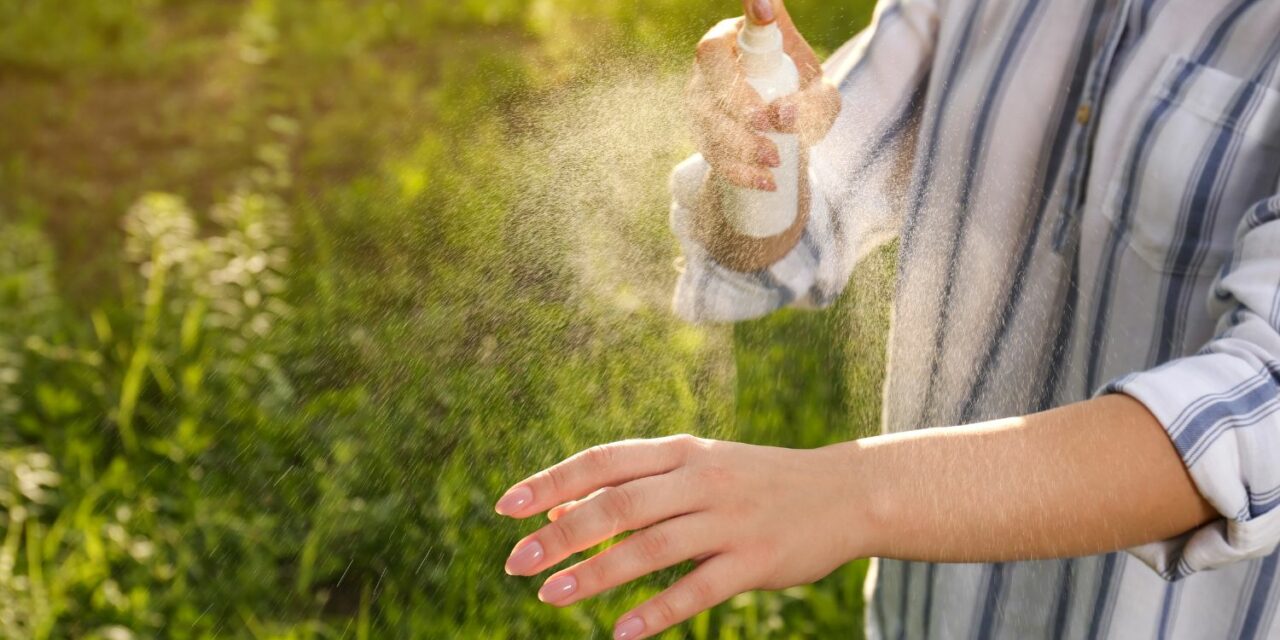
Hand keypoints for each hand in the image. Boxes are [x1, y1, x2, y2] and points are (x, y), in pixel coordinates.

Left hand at [494, 435, 864, 639]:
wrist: (845, 492)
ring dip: (595, 573)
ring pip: (650, 548)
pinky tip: (620, 634)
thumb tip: (554, 510)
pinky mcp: (755, 562)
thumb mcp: (696, 468)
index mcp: (681, 452)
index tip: (506, 507)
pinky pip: (697, 590)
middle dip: (561, 534)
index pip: (603, 461)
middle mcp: (701, 480)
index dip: (551, 482)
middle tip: (516, 563)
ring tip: (551, 596)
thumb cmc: (754, 482)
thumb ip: (631, 484)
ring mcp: (729, 521)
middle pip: (618, 504)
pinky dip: (656, 612)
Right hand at [687, 0, 840, 191]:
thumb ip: (815, 100)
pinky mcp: (700, 133)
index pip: (744, 23)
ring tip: (776, 160)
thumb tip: (783, 115)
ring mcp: (700, 97)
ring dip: (740, 142)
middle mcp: (713, 61)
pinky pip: (711, 152)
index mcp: (742, 36)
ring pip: (707, 116)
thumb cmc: (798, 99)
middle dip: (739, 99)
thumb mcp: (819, 96)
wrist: (780, 135)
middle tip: (769, 123)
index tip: (766, 6)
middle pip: (711, 68)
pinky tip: (765, 182)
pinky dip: (739, 171)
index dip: (752, 14)